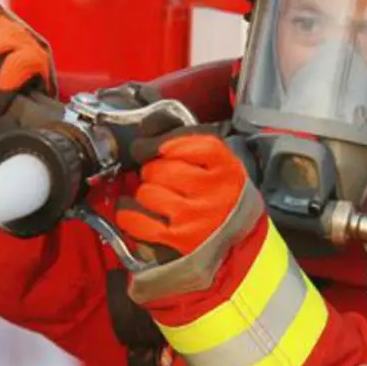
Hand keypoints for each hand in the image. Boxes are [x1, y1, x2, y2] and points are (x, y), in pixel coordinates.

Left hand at [116, 124, 247, 261]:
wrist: (237, 237)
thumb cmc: (219, 192)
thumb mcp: (215, 161)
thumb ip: (185, 137)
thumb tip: (148, 125)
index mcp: (225, 167)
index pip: (185, 143)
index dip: (165, 144)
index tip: (161, 149)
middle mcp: (213, 192)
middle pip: (160, 169)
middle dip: (154, 171)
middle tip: (162, 178)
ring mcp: (195, 217)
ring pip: (147, 193)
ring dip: (146, 193)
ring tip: (158, 197)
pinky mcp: (178, 240)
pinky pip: (136, 220)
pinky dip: (128, 214)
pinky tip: (135, 210)